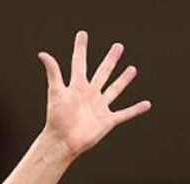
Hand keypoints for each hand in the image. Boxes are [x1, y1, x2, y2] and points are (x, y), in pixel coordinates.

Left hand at [38, 31, 150, 158]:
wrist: (62, 141)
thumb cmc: (57, 118)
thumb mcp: (56, 92)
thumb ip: (53, 72)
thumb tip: (42, 54)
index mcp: (78, 87)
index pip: (79, 63)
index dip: (80, 49)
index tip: (82, 35)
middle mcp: (90, 94)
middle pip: (103, 72)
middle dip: (110, 60)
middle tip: (118, 46)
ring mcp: (99, 107)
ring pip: (114, 90)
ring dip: (123, 80)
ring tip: (132, 69)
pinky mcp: (107, 120)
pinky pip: (124, 114)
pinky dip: (135, 110)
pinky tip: (146, 104)